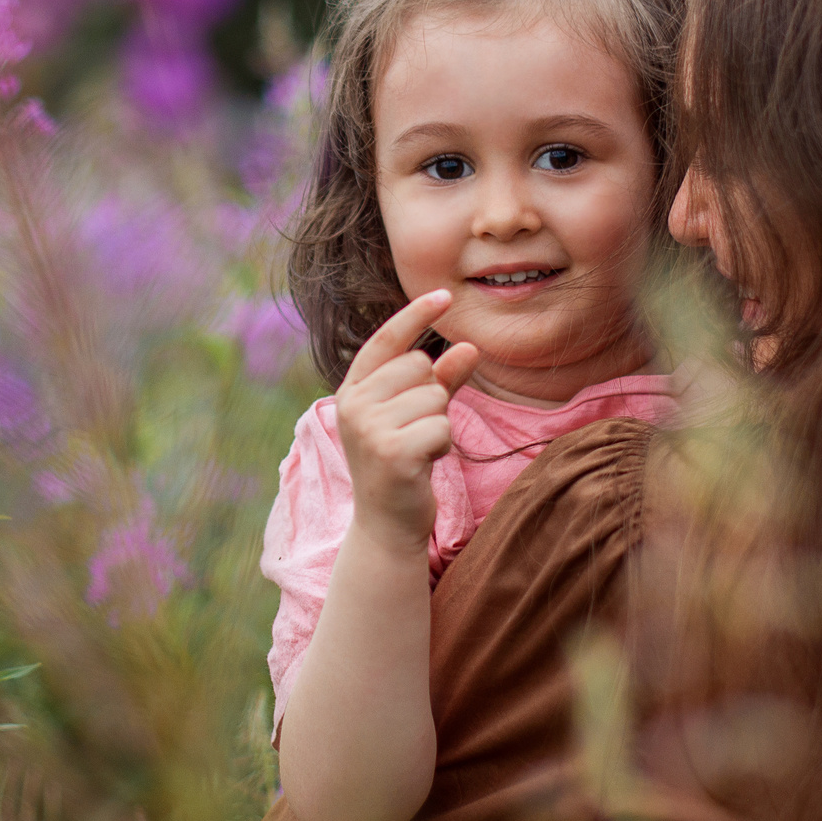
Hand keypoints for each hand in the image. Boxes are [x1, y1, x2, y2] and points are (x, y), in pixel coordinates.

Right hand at [334, 290, 481, 549]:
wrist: (386, 526)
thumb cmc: (402, 464)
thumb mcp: (417, 415)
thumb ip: (441, 380)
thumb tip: (469, 346)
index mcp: (352, 390)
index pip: (386, 340)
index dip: (416, 315)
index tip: (444, 295)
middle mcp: (353, 404)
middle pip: (420, 367)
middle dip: (432, 396)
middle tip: (415, 432)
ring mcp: (369, 428)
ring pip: (434, 397)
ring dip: (438, 424)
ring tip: (417, 450)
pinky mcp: (391, 452)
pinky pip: (441, 426)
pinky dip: (442, 444)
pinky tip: (423, 464)